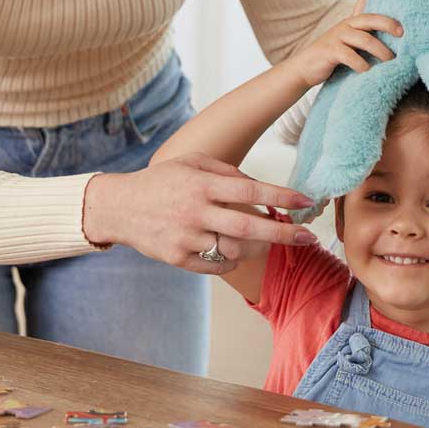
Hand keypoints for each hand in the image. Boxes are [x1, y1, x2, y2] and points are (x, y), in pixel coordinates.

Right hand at [82, 153, 318, 274]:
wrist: (119, 207)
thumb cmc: (162, 180)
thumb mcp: (192, 163)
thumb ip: (227, 172)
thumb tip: (259, 186)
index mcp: (201, 184)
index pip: (249, 189)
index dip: (281, 195)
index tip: (307, 201)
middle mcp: (195, 211)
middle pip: (248, 226)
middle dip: (283, 233)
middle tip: (308, 237)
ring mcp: (186, 238)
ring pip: (234, 248)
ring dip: (258, 247)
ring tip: (269, 240)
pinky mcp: (177, 259)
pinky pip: (216, 264)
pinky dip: (232, 258)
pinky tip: (235, 249)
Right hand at [285, 0, 402, 87]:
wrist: (305, 67)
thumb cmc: (334, 56)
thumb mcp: (349, 43)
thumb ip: (366, 37)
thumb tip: (392, 36)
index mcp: (351, 23)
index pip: (363, 1)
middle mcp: (345, 26)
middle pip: (369, 19)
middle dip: (387, 23)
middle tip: (402, 33)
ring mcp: (336, 37)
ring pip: (363, 39)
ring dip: (380, 50)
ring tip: (391, 61)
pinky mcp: (330, 51)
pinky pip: (349, 56)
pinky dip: (361, 64)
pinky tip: (368, 71)